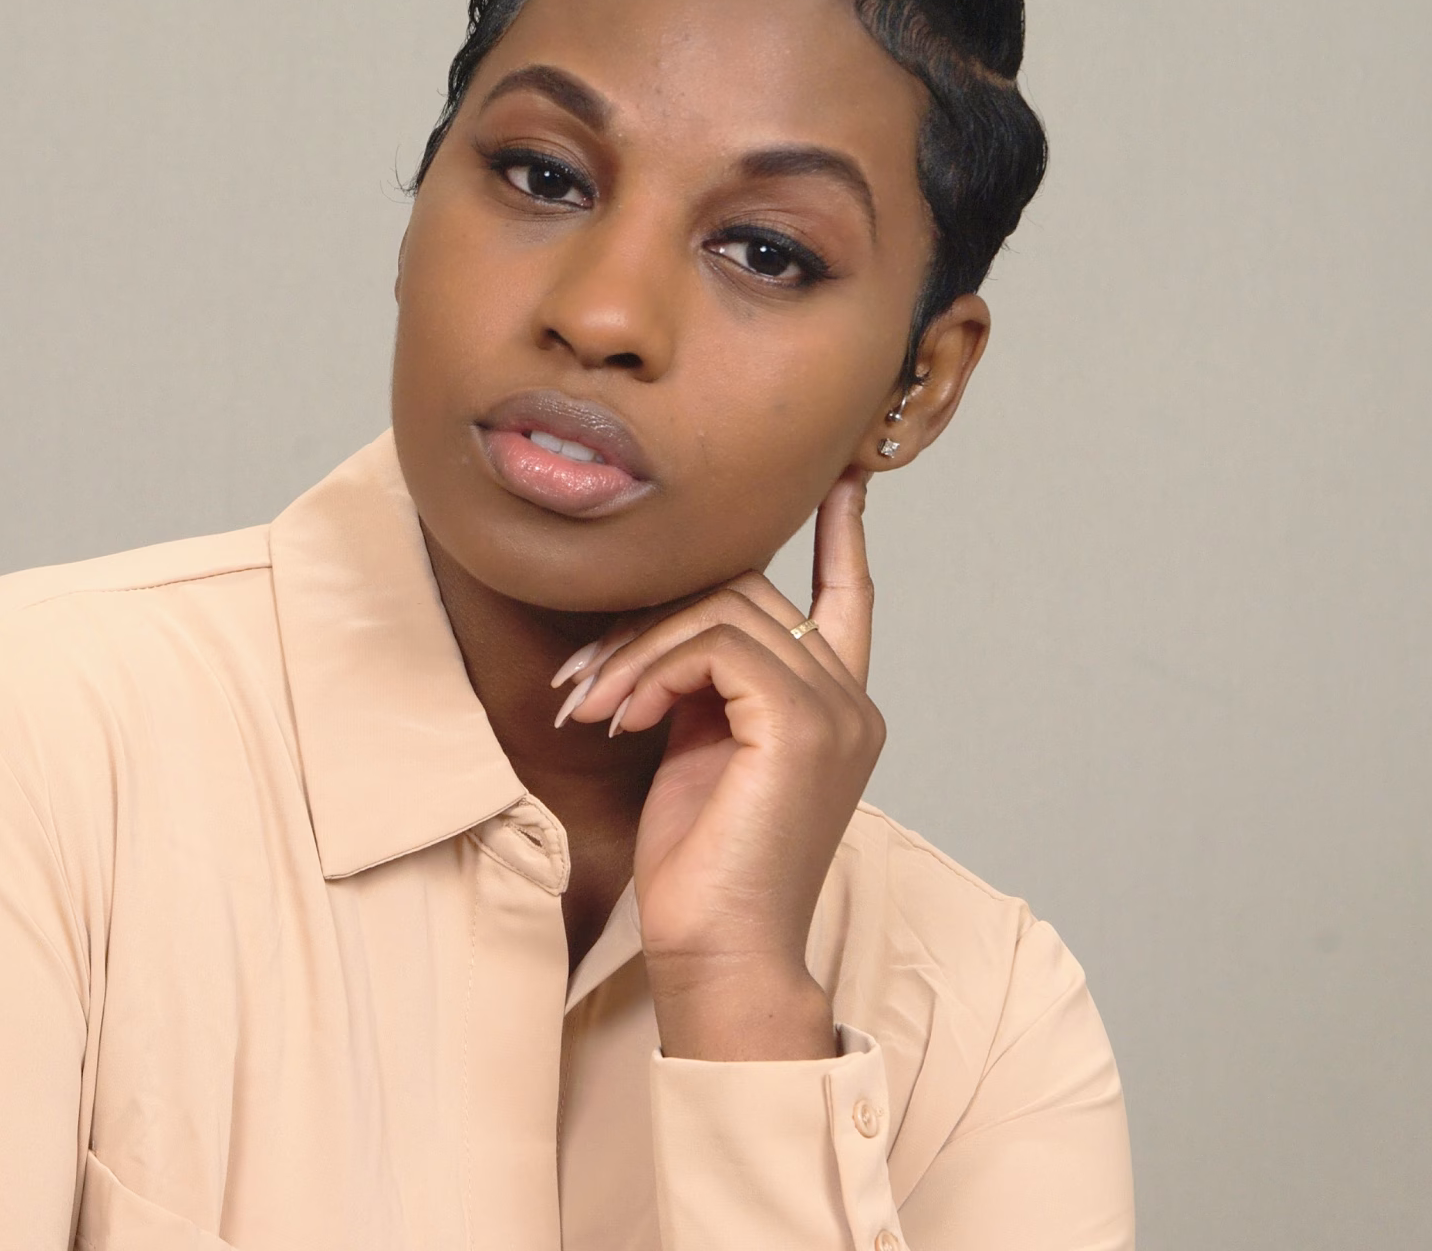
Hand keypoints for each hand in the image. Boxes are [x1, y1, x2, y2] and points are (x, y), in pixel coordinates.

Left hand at [554, 467, 885, 1060]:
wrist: (718, 953)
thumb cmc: (700, 866)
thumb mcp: (699, 749)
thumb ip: (704, 681)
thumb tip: (664, 624)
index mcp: (835, 707)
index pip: (849, 598)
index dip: (841, 535)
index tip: (837, 478)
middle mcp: (850, 701)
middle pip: (749, 593)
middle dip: (651, 619)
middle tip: (581, 680)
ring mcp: (835, 710)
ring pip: (725, 612)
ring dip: (636, 649)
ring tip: (586, 705)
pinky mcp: (801, 724)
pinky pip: (715, 645)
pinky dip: (651, 669)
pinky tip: (615, 716)